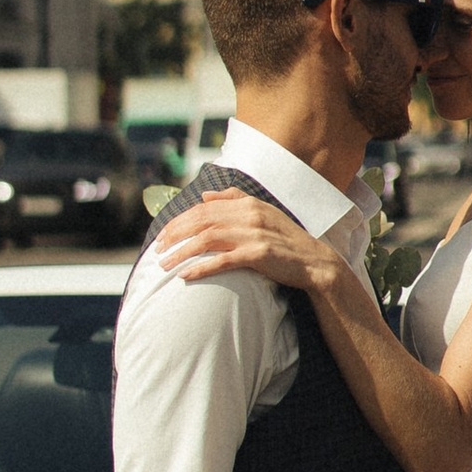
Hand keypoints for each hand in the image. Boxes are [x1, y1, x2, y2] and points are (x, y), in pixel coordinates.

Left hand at [155, 195, 338, 295]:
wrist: (314, 261)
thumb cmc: (285, 240)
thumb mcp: (262, 212)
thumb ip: (233, 200)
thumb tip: (204, 196)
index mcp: (247, 204)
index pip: (204, 209)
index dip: (180, 220)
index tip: (163, 234)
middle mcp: (249, 215)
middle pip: (201, 222)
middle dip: (175, 235)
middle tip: (157, 250)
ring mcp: (254, 235)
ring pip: (207, 240)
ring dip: (182, 253)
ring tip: (164, 265)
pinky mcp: (258, 255)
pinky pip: (223, 261)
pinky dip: (202, 268)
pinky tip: (186, 275)